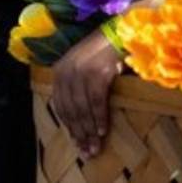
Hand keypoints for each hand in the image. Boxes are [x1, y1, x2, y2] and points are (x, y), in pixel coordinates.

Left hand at [51, 29, 123, 158]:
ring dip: (89, 131)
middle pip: (71, 110)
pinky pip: (97, 102)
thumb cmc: (104, 51)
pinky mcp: (97, 73)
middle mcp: (67, 71)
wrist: (121, 30)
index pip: (61, 105)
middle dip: (79, 134)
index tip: (77, 143)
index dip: (69, 126)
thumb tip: (81, 119)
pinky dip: (99, 118)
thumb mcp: (83, 65)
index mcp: (60, 71)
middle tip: (87, 152)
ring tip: (95, 147)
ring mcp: (81, 71)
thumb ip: (77, 86)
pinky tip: (102, 130)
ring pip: (83, 109)